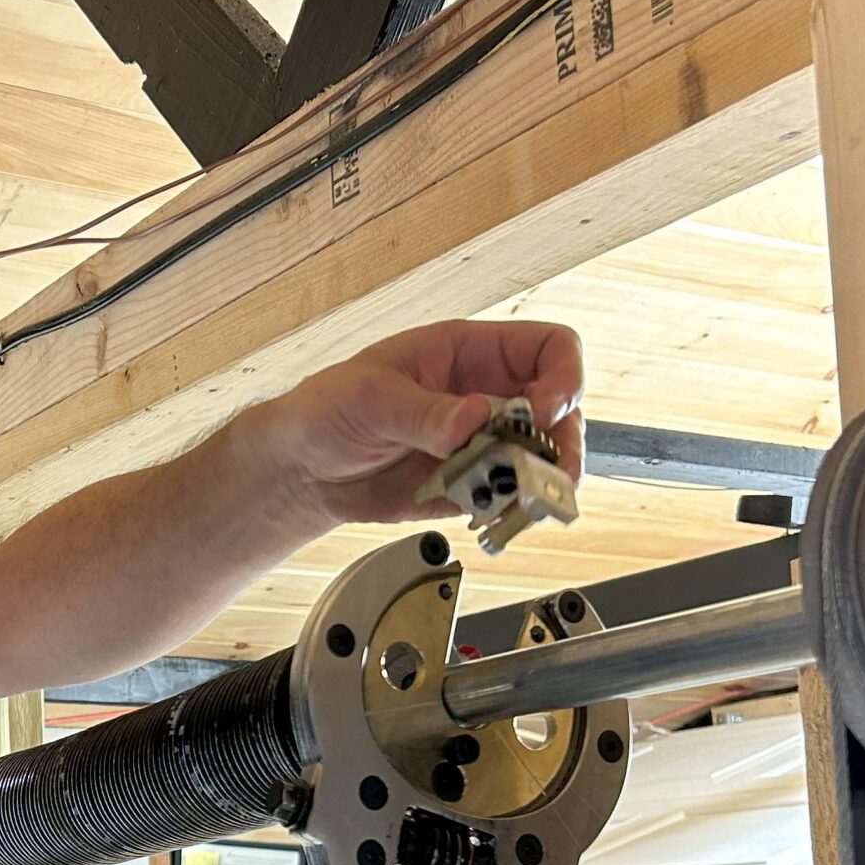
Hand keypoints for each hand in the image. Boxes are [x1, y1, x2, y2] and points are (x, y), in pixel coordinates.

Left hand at [225, 319, 585, 529]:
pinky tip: (493, 516)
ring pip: (543, 458)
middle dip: (562, 441)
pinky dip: (512, 510)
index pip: (548, 348)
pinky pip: (510, 497)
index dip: (563, 376)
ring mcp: (482, 443)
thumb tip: (474, 418)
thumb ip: (423, 412)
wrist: (301, 470)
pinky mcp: (471, 485)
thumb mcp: (370, 398)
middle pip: (561, 409)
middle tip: (545, 469)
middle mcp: (486, 394)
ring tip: (523, 500)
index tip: (543, 410)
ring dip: (543, 482)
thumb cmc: (327, 409)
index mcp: (470, 353)